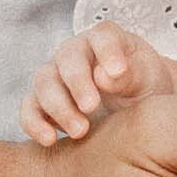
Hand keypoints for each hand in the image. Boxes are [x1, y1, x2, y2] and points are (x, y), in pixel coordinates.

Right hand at [20, 23, 173, 144]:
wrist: (133, 108)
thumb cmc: (143, 87)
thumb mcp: (147, 80)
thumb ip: (131, 75)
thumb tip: (103, 76)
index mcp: (106, 40)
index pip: (103, 36)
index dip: (108, 51)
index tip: (118, 71)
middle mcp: (76, 52)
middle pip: (67, 59)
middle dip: (78, 83)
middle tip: (92, 107)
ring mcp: (56, 74)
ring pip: (44, 82)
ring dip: (59, 107)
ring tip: (80, 131)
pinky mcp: (43, 101)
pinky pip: (29, 108)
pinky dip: (34, 123)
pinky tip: (50, 139)